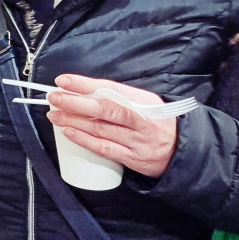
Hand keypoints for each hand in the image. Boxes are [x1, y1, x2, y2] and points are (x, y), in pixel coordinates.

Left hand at [45, 74, 179, 177]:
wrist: (184, 151)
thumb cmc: (158, 123)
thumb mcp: (146, 104)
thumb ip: (120, 97)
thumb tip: (83, 90)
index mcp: (145, 102)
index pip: (111, 89)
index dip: (85, 84)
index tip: (63, 80)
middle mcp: (142, 120)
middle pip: (104, 109)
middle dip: (75, 102)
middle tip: (53, 98)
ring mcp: (138, 140)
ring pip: (101, 129)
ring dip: (74, 121)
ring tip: (54, 115)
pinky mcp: (134, 158)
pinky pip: (106, 148)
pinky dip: (85, 140)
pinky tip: (69, 133)